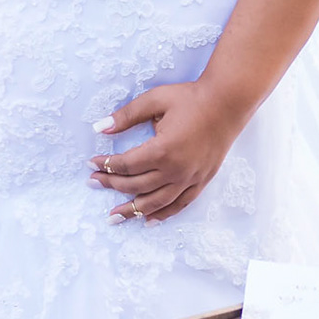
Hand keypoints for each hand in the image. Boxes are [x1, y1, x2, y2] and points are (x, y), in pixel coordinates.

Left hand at [89, 81, 246, 223]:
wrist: (227, 102)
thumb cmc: (190, 97)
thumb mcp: (155, 100)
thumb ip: (127, 115)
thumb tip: (100, 128)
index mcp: (162, 149)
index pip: (126, 164)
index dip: (106, 165)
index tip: (91, 163)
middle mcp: (176, 170)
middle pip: (136, 185)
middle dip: (112, 184)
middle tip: (93, 183)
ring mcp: (190, 179)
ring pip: (155, 202)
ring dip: (132, 211)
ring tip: (113, 216)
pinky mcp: (201, 181)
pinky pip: (179, 205)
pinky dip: (162, 214)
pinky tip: (148, 221)